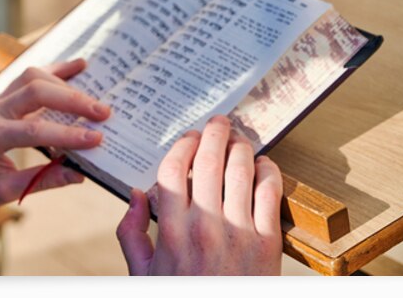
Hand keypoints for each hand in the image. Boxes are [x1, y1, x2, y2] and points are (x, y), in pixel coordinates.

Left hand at [0, 59, 109, 241]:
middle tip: (103, 113)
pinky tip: (78, 66)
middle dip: (73, 100)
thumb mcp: (3, 192)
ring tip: (95, 95)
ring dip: (65, 83)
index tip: (96, 140)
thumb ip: (41, 180)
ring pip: (33, 77)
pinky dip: (55, 70)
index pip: (34, 130)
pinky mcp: (3, 98)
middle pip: (36, 91)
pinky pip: (29, 77)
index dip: (67, 135)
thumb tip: (79, 174)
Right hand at [116, 115, 282, 274]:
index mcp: (171, 230)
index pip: (173, 170)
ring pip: (241, 171)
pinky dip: (269, 172)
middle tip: (218, 123)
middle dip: (214, 134)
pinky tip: (265, 165)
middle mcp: (204, 226)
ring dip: (242, 146)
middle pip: (209, 161)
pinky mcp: (267, 243)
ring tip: (240, 138)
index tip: (188, 138)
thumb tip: (136, 195)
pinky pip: (270, 194)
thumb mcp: (144, 273)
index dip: (181, 146)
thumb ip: (131, 233)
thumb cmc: (181, 297)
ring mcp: (238, 233)